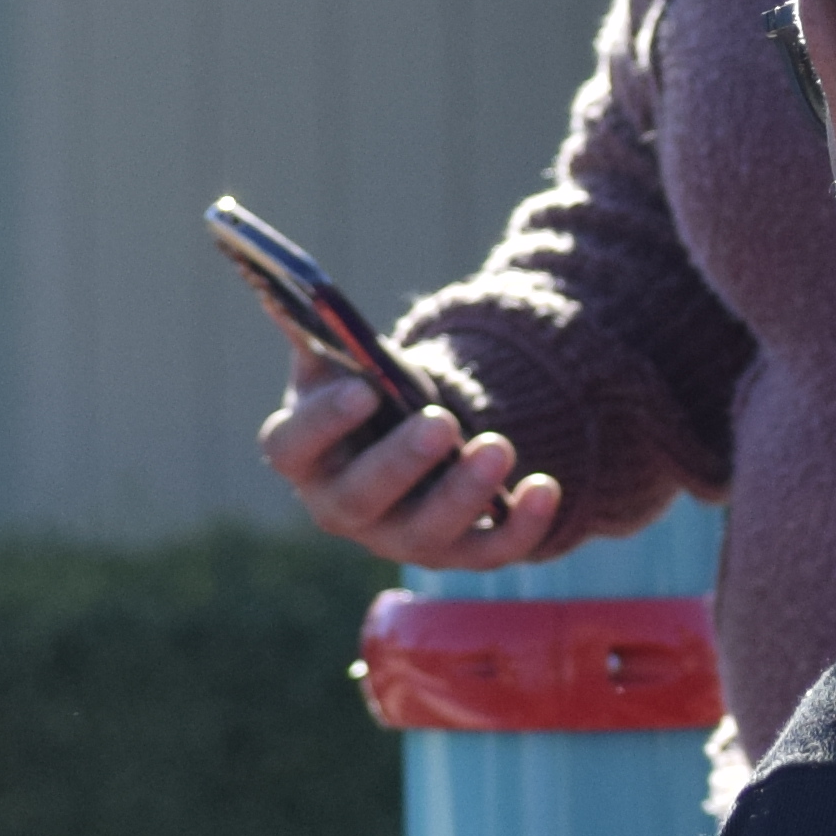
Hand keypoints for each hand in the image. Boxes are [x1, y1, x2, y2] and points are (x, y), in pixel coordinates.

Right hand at [259, 349, 559, 564]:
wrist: (416, 445)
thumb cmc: (370, 398)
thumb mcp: (342, 362)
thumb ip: (320, 331)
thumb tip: (292, 283)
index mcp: (304, 456)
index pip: (291, 449)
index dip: (322, 423)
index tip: (363, 390)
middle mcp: (341, 507)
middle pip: (359, 498)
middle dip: (400, 462)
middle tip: (441, 422)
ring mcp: (397, 537)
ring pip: (425, 532)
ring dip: (462, 493)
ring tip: (498, 446)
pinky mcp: (455, 552)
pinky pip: (487, 552)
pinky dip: (520, 526)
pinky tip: (544, 486)